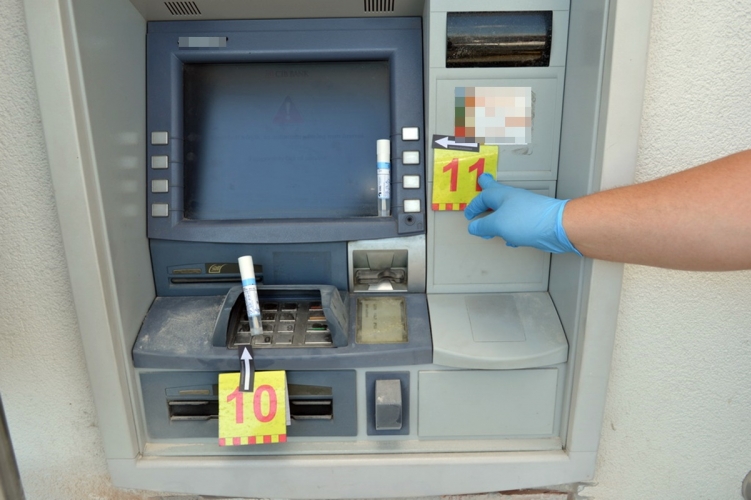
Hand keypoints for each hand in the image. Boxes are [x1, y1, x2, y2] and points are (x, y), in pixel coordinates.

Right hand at [464, 174, 580, 254]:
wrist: (557, 227)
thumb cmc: (528, 221)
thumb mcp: (498, 224)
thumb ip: (483, 225)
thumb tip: (473, 227)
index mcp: (502, 195)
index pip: (483, 197)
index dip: (473, 206)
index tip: (469, 215)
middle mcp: (514, 199)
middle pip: (496, 192)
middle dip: (488, 188)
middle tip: (483, 181)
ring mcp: (525, 208)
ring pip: (507, 208)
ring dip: (498, 215)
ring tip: (492, 218)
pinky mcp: (533, 220)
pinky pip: (517, 221)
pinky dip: (510, 228)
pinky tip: (511, 238)